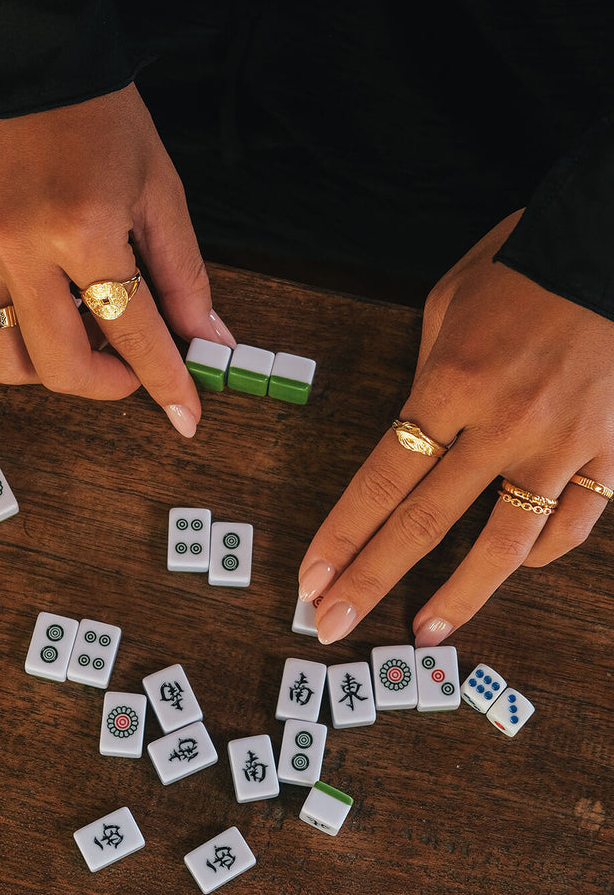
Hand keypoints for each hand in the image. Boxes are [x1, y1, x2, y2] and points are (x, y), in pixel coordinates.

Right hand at [0, 83, 234, 434]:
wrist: (23, 60)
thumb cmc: (99, 119)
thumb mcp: (159, 192)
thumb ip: (184, 275)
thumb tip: (207, 338)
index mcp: (83, 227)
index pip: (131, 332)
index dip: (165, 382)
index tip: (185, 415)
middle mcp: (19, 247)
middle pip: (61, 368)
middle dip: (108, 386)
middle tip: (132, 368)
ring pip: (6, 362)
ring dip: (53, 370)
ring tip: (83, 336)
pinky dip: (12, 337)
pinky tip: (42, 310)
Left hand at [298, 211, 613, 645]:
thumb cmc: (529, 260)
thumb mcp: (453, 299)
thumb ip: (430, 370)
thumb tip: (418, 422)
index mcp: (452, 382)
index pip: (382, 479)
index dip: (341, 536)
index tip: (310, 578)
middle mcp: (503, 425)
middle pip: (424, 522)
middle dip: (371, 581)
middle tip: (332, 627)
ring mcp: (562, 444)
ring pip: (505, 543)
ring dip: (460, 595)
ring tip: (425, 633)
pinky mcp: (611, 450)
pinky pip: (575, 521)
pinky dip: (542, 551)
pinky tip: (516, 567)